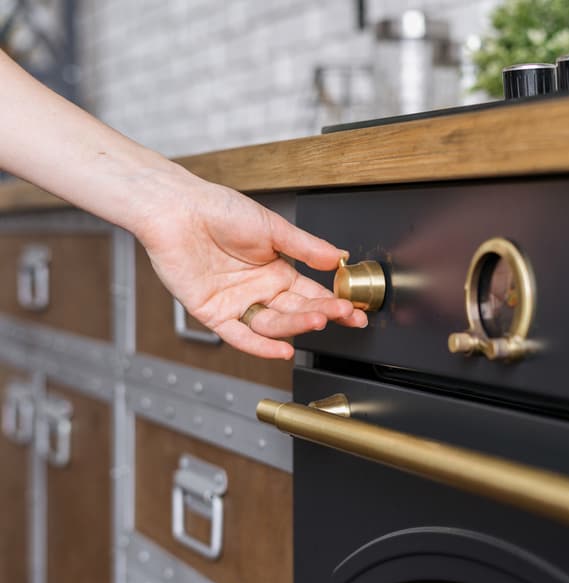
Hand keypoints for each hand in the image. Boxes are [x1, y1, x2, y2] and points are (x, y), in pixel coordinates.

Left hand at [134, 170, 366, 359]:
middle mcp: (259, 290)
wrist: (177, 209)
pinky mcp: (213, 313)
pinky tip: (282, 351)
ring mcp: (237, 303)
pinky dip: (260, 346)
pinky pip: (239, 336)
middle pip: (296, 311)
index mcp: (276, 271)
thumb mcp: (272, 227)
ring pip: (273, 324)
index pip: (311, 294)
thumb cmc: (219, 210)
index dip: (334, 303)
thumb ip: (307, 247)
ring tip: (319, 321)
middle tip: (345, 315)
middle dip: (323, 314)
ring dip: (297, 325)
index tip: (354, 309)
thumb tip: (339, 258)